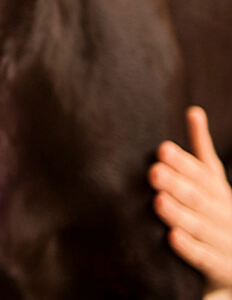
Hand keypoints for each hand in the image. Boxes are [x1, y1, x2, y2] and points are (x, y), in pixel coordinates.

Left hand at [149, 106, 231, 294]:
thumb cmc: (218, 216)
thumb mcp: (214, 183)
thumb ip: (201, 151)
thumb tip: (193, 111)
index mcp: (222, 193)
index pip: (204, 175)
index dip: (184, 163)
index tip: (162, 149)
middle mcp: (227, 214)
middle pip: (202, 198)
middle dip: (178, 184)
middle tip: (153, 173)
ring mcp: (226, 241)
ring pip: (202, 226)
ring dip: (180, 214)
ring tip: (158, 202)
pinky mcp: (221, 268)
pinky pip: (205, 258)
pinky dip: (190, 247)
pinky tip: (172, 237)